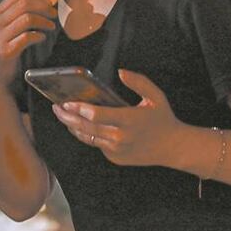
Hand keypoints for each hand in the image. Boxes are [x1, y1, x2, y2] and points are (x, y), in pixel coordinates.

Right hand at [0, 0, 55, 84]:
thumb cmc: (4, 47)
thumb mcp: (5, 27)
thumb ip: (16, 14)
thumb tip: (41, 2)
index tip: (49, 3)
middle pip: (24, 4)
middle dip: (43, 7)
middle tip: (53, 14)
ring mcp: (0, 37)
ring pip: (27, 18)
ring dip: (44, 21)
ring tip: (51, 26)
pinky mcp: (6, 51)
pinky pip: (27, 37)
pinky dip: (38, 36)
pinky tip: (42, 38)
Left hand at [51, 69, 182, 166]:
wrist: (174, 148)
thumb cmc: (163, 119)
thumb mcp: (156, 96)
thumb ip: (138, 82)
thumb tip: (120, 72)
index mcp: (130, 121)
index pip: (98, 116)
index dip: (80, 109)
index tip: (66, 102)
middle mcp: (121, 138)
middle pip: (86, 128)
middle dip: (68, 117)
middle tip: (56, 108)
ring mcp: (117, 150)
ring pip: (87, 138)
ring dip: (73, 127)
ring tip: (63, 115)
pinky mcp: (115, 158)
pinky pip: (96, 144)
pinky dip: (87, 134)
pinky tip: (78, 124)